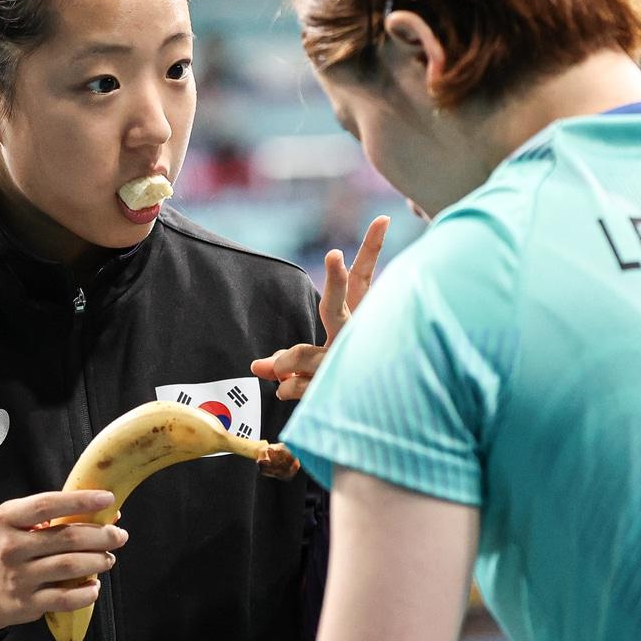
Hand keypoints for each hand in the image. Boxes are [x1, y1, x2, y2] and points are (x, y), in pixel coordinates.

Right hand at [0, 490, 128, 627]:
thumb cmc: (9, 546)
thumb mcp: (19, 523)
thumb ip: (56, 516)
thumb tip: (108, 514)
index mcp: (8, 519)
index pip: (47, 504)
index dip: (80, 500)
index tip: (108, 498)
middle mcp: (11, 547)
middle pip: (67, 538)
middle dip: (101, 536)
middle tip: (119, 536)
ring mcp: (17, 577)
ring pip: (69, 566)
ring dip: (98, 562)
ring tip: (108, 560)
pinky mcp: (24, 603)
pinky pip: (64, 598)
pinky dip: (86, 593)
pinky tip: (94, 587)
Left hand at [251, 215, 389, 400]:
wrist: (378, 422)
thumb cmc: (354, 387)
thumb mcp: (314, 368)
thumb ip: (290, 361)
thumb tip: (257, 366)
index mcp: (360, 319)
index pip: (364, 279)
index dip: (372, 250)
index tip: (382, 218)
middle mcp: (356, 337)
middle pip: (338, 305)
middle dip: (334, 281)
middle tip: (333, 255)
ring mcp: (347, 363)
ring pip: (302, 355)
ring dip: (287, 363)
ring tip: (275, 369)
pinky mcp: (338, 389)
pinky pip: (296, 386)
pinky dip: (290, 390)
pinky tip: (291, 392)